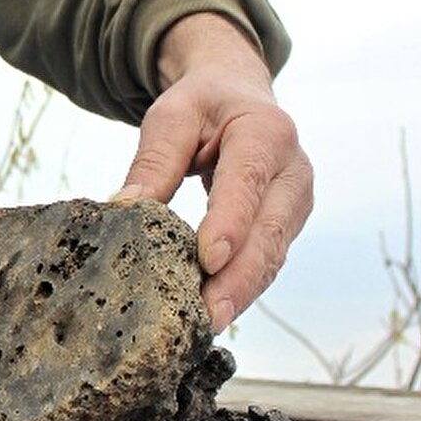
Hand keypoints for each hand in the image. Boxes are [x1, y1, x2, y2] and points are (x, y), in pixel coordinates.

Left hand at [112, 13, 312, 332]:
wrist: (238, 95)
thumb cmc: (203, 104)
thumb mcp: (172, 116)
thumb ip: (154, 160)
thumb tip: (126, 208)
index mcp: (266, 132)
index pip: (249, 182)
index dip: (231, 223)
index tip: (208, 260)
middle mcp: (293, 170)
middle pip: (270, 231)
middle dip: (240, 278)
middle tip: (208, 316)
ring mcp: (295, 201)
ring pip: (272, 255)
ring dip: (242, 292)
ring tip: (207, 324)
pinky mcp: (286, 224)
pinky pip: (266, 260)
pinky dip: (243, 287)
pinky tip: (216, 311)